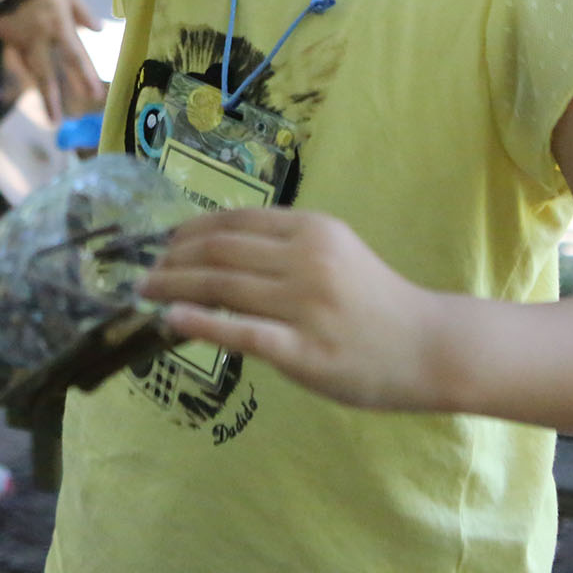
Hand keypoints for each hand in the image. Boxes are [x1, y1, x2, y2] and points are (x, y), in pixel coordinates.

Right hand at [0, 0, 103, 123]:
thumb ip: (82, 13)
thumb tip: (99, 30)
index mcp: (59, 28)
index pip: (75, 57)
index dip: (85, 77)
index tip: (95, 96)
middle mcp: (41, 40)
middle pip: (47, 74)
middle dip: (53, 99)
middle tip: (57, 122)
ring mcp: (22, 42)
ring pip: (33, 72)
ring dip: (42, 92)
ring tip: (49, 112)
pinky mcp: (8, 40)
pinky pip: (20, 60)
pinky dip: (28, 73)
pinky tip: (33, 82)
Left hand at [141, 209, 443, 411]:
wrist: (427, 346)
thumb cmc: (376, 301)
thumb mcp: (335, 253)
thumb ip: (285, 249)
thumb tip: (217, 254)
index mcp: (312, 229)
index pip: (234, 221)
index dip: (189, 232)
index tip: (163, 245)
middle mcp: (306, 259)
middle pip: (219, 251)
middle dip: (172, 260)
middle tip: (145, 275)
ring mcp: (304, 305)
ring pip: (222, 286)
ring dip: (174, 288)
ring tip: (148, 294)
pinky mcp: (302, 351)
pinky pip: (239, 332)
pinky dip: (200, 323)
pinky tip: (173, 321)